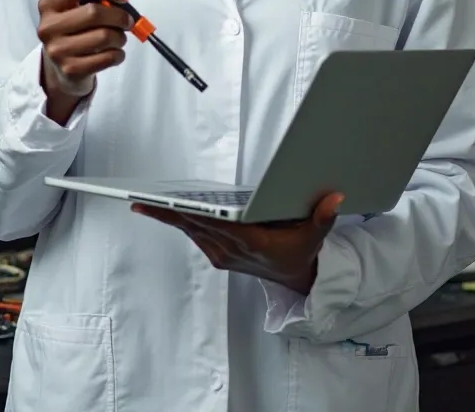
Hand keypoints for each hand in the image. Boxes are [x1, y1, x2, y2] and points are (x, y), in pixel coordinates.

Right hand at [37, 0, 133, 123]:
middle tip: (129, 20)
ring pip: (103, 37)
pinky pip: (106, 58)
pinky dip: (118, 54)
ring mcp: (57, 50)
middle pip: (92, 13)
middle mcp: (48, 27)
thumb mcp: (82, 4)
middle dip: (119, 15)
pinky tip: (116, 52)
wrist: (62, 66)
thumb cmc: (76, 27)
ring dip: (120, 36)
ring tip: (120, 37)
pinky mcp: (70, 69)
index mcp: (48, 5)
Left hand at [133, 193, 342, 294]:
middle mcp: (231, 249)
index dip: (188, 214)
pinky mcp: (219, 255)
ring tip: (144, 203)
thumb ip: (324, 216)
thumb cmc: (301, 252)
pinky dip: (181, 223)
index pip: (213, 223)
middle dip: (166, 213)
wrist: (296, 278)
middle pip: (194, 225)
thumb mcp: (315, 236)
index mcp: (249, 240)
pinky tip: (167, 211)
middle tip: (138, 200)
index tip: (166, 206)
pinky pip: (195, 235)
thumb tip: (335, 197)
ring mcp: (222, 254)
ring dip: (169, 218)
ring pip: (191, 231)